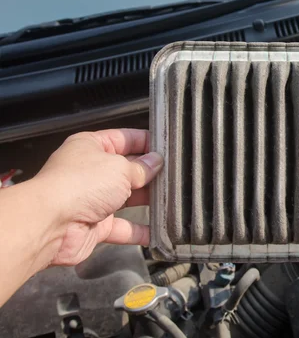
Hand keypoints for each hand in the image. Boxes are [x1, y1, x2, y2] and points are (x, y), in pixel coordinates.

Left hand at [33, 129, 162, 265]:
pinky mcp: (97, 226)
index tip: (167, 147)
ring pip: (128, 199)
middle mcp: (91, 171)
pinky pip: (123, 228)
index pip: (123, 138)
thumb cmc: (79, 184)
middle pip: (128, 170)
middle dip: (150, 174)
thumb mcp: (120, 167)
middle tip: (176, 175)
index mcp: (91, 147)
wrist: (51, 224)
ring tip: (173, 200)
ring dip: (148, 201)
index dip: (145, 141)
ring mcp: (93, 199)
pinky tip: (159, 230)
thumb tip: (156, 163)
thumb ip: (142, 168)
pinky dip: (140, 231)